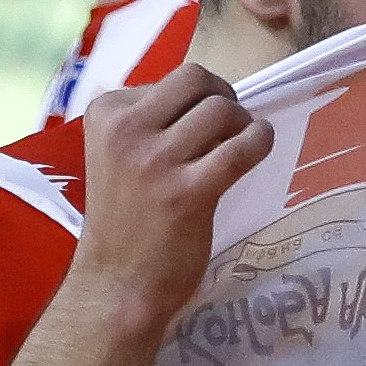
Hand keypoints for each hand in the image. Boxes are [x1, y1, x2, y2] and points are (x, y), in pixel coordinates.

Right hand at [73, 64, 270, 323]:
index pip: (168, 79)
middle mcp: (125, 131)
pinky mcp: (187, 193)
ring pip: (221, 109)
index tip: (198, 128)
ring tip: (241, 145)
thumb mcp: (117, 155)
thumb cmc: (124, 222)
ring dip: (243, 122)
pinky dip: (260, 140)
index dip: (194, 99)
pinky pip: (240, 147)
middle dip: (223, 96)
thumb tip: (209, 93)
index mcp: (105, 114)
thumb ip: (149, 121)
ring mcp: (155, 161)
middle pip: (197, 80)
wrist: (116, 286)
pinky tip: (260, 147)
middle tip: (229, 126)